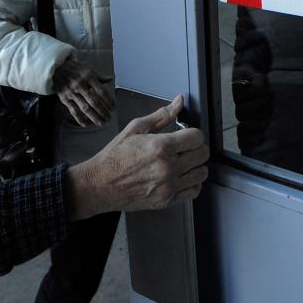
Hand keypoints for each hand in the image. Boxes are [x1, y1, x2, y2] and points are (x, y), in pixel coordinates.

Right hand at [55, 58, 114, 126]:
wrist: (56, 68)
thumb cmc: (74, 68)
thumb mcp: (88, 68)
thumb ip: (99, 76)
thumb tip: (111, 79)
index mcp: (88, 77)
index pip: (101, 91)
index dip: (108, 101)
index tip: (113, 108)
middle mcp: (81, 85)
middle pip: (94, 102)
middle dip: (103, 112)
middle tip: (109, 118)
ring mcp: (72, 92)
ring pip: (85, 108)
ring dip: (94, 117)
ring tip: (101, 123)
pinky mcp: (65, 98)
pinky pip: (73, 111)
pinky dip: (79, 119)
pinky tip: (86, 124)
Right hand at [65, 95, 207, 218]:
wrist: (99, 185)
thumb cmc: (114, 157)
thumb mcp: (136, 128)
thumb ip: (162, 115)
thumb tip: (179, 101)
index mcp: (161, 147)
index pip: (197, 137)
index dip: (194, 132)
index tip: (187, 134)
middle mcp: (168, 167)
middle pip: (202, 154)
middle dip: (197, 146)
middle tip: (187, 146)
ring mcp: (168, 186)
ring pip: (202, 173)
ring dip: (197, 164)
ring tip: (185, 160)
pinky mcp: (167, 200)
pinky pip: (194, 191)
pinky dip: (193, 182)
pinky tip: (183, 175)